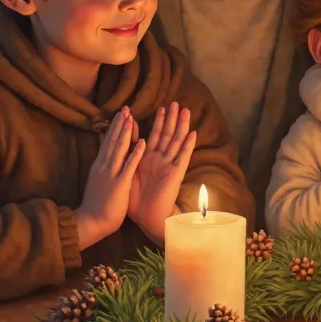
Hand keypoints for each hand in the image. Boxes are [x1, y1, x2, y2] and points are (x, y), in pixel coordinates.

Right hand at [77, 107, 144, 248]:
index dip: (114, 127)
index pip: (107, 142)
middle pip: (112, 141)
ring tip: (132, 117)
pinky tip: (143, 142)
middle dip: (120, 124)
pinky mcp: (119, 184)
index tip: (120, 114)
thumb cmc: (96, 204)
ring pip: (119, 149)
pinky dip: (136, 153)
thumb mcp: (98, 181)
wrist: (90, 223)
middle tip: (126, 108)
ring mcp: (111, 174)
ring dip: (126, 132)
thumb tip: (105, 157)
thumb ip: (102, 168)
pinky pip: (129, 166)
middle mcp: (103, 166)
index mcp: (99, 166)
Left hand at [129, 102, 196, 244]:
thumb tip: (128, 136)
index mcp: (149, 160)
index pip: (156, 136)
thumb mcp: (129, 171)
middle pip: (168, 135)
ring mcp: (169, 166)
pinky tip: (192, 133)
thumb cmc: (135, 200)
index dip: (159, 122)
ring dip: (180, 126)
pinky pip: (182, 157)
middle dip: (171, 119)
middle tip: (176, 103)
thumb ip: (131, 153)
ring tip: (185, 110)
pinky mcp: (175, 174)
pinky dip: (187, 145)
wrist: (145, 219)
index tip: (161, 107)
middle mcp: (161, 160)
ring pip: (176, 141)